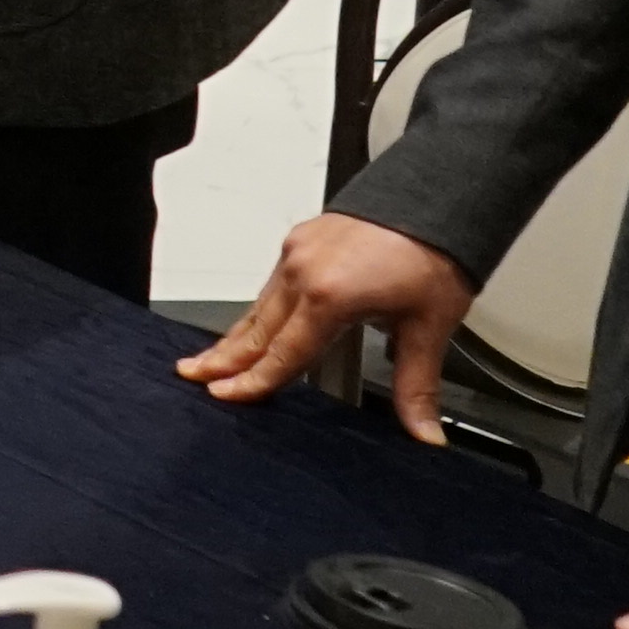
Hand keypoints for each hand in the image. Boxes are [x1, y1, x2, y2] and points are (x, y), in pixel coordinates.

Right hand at [178, 213, 479, 438]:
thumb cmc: (433, 254)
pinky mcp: (301, 240)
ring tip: (212, 355)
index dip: (254, 380)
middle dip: (223, 357)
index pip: (284, 353)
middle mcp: (303, 272)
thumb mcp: (428, 326)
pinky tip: (257, 320)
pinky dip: (259, 308)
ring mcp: (298, 253)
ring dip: (236, 336)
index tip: (226, 395)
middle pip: (257, 329)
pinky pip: (271, 283)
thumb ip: (416, 384)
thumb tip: (425, 433)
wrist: (437, 195)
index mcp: (329, 296)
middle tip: (191, 374)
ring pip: (260, 306)